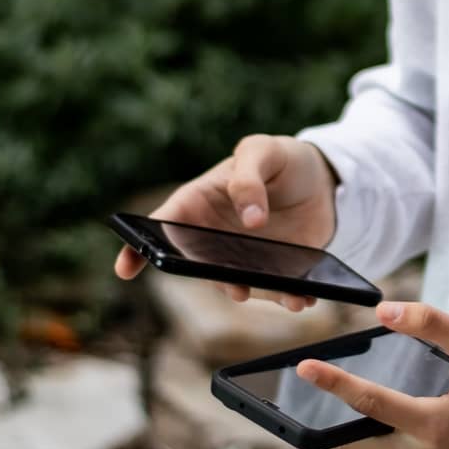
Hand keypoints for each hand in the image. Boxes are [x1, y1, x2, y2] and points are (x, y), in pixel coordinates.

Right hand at [113, 133, 337, 311]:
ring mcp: (241, 257)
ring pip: (237, 284)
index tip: (125, 269)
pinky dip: (287, 297)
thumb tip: (251, 219)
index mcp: (198, 203)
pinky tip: (303, 297)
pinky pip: (274, 291)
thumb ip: (248, 178)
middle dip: (213, 280)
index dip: (137, 248)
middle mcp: (213, 237)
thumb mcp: (262, 151)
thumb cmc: (281, 159)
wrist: (323, 178)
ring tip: (286, 295)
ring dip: (259, 294)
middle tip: (237, 287)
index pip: (160, 226)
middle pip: (198, 265)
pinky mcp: (273, 270)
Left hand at [295, 303, 448, 448]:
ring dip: (361, 420)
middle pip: (357, 439)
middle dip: (325, 417)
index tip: (303, 367)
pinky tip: (386, 407)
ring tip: (342, 387)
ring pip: (375, 445)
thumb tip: (385, 311)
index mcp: (436, 425)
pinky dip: (384, 427)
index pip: (370, 404)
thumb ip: (430, 323)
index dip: (333, 382)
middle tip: (303, 384)